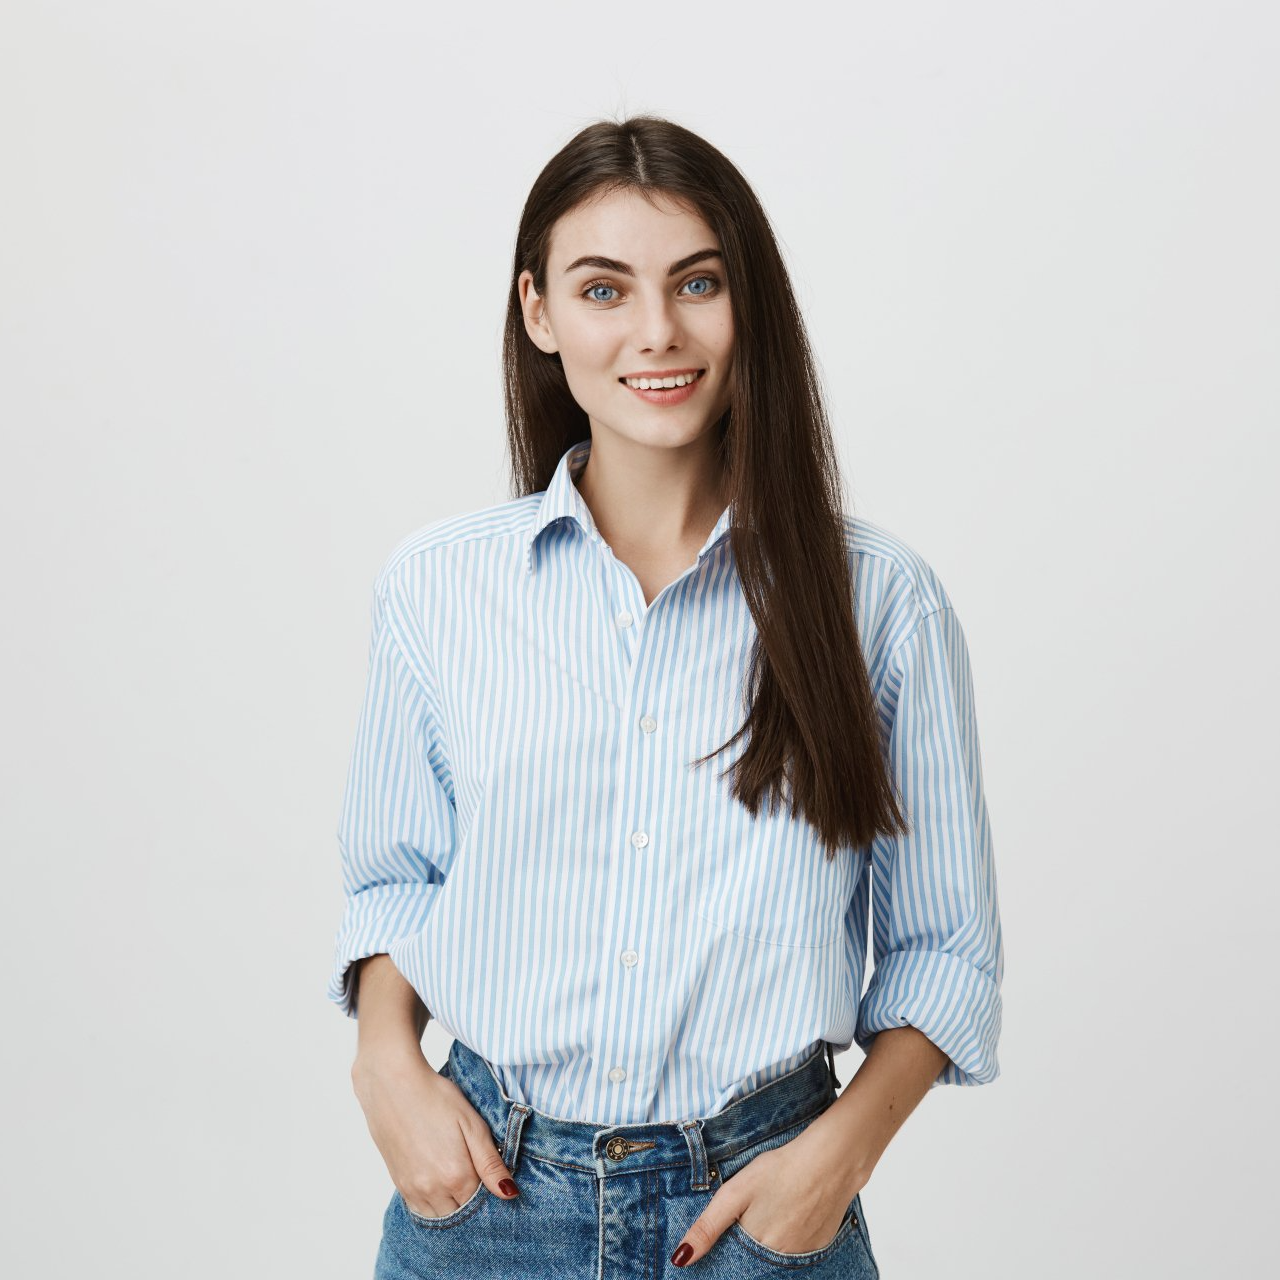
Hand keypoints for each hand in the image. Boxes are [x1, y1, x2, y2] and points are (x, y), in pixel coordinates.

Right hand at [351, 1047, 519, 1217]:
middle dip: (472, 1202)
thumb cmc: (436, 1097)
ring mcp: (412, 1190)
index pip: (482, 1203)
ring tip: (458, 1177)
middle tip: (477, 1175)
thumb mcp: (472, 1124)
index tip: (493, 1176)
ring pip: (440, 1216)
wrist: (393, 1084)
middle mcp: (432, 1190)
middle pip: (461, 1214)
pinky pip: (421, 1210)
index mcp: (456, 1176)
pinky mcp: (399, 1184)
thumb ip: (490, 1163)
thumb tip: (509, 1194)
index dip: (491, 1192)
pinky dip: (434, 1204)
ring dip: (453, 1205)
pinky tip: (439, 1182)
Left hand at [670, 1118, 867, 1267]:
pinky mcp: (820, 1245)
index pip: (734, 1267)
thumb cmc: (780, 1171)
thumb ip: (708, 1226)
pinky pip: (797, 1252)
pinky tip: (789, 1215)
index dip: (726, 1256)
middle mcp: (780, 1260)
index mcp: (757, 1248)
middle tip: (750, 1217)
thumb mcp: (735, 1192)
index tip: (723, 1244)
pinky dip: (789, 1239)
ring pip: (775, 1259)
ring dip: (767, 1245)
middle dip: (746, 1250)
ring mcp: (803, 1255)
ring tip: (771, 1212)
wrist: (830, 1161)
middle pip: (755, 1263)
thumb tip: (681, 1259)